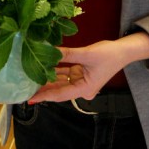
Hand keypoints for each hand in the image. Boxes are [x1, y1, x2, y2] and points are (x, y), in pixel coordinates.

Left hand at [28, 33, 148, 103]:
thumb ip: (67, 54)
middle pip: (59, 89)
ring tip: (31, 78)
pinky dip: (56, 71)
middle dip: (44, 88)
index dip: (45, 96)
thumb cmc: (108, 55)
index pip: (60, 94)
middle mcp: (82, 88)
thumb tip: (50, 50)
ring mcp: (81, 81)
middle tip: (26, 88)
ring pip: (61, 81)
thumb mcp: (86, 54)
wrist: (123, 51)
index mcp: (84, 89)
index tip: (30, 98)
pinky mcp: (81, 73)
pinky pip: (66, 73)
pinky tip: (44, 68)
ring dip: (49, 79)